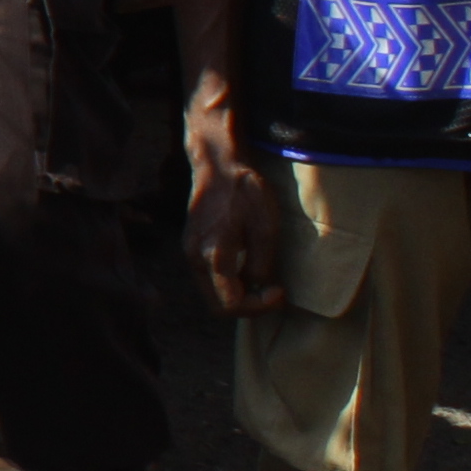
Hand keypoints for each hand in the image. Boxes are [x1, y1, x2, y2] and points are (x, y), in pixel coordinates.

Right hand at [183, 92, 283, 313]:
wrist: (216, 164)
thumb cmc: (244, 190)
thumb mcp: (265, 226)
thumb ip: (262, 262)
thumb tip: (261, 285)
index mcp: (214, 254)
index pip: (231, 303)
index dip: (260, 306)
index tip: (280, 291)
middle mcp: (195, 258)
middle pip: (217, 305)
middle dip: (248, 306)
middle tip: (273, 293)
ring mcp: (190, 252)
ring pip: (212, 292)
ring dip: (238, 295)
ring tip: (264, 281)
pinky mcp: (191, 245)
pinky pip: (209, 277)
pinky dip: (229, 282)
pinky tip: (248, 267)